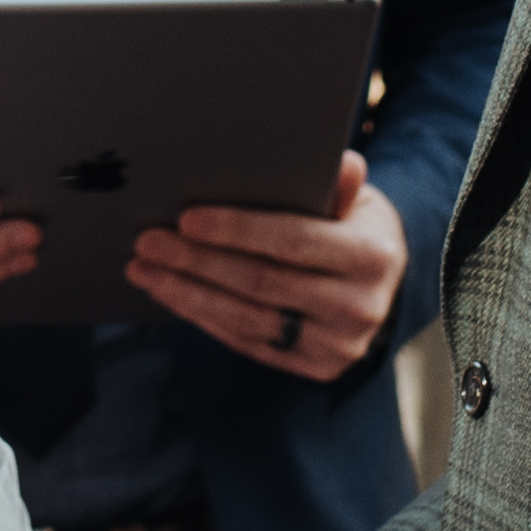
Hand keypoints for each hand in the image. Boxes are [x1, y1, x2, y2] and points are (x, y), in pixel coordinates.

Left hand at [127, 152, 405, 377]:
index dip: (236, 230)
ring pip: (246, 318)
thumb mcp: (358, 201)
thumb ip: (340, 186)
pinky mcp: (315, 367)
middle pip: (260, 282)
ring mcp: (337, 345)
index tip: (186, 218)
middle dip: (196, 261)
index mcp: (371, 256)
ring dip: (187, 294)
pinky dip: (204, 316)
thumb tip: (343, 162)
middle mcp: (358, 307)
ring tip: (144, 270)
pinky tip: (172, 294)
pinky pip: (247, 341)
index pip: (291, 241)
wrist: (386, 288)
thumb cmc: (356, 229)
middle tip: (148, 241)